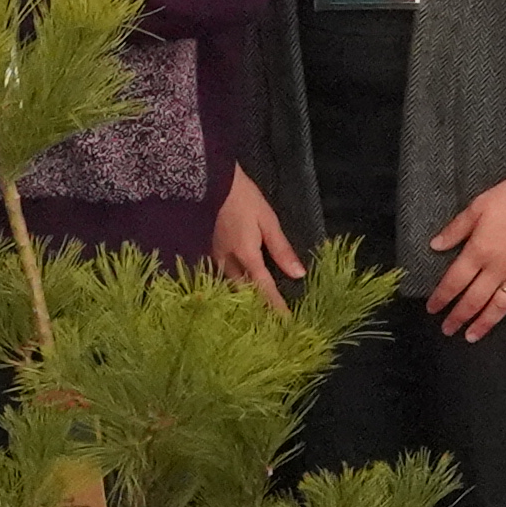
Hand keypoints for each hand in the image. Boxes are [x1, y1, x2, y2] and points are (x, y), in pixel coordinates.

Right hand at [211, 170, 306, 311]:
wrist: (210, 181)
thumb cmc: (244, 198)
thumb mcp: (268, 220)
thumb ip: (281, 249)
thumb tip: (298, 274)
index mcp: (246, 255)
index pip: (264, 288)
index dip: (275, 307)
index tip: (286, 325)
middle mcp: (227, 262)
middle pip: (244, 292)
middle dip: (256, 308)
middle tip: (269, 323)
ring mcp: (214, 257)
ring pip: (229, 286)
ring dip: (241, 300)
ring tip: (253, 312)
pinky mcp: (207, 251)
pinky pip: (219, 276)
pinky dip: (230, 286)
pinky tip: (235, 290)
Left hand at [424, 176, 505, 341]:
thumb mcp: (477, 207)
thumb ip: (455, 229)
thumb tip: (434, 246)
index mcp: (478, 251)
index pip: (454, 281)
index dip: (442, 297)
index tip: (433, 310)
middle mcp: (498, 268)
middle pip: (474, 299)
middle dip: (459, 317)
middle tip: (448, 331)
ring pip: (501, 305)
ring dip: (485, 323)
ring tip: (473, 336)